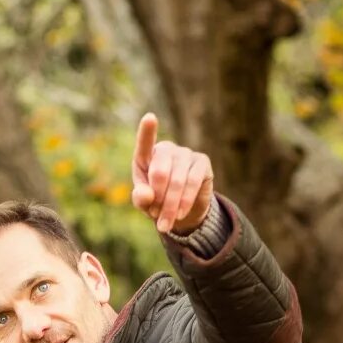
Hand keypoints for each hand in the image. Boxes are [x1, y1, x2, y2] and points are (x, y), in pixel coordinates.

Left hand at [130, 113, 214, 237]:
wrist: (182, 211)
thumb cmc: (158, 201)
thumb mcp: (145, 203)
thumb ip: (141, 198)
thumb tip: (146, 194)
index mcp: (147, 156)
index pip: (145, 143)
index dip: (147, 131)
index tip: (150, 118)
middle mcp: (167, 150)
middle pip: (160, 171)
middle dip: (157, 198)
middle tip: (155, 216)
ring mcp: (186, 153)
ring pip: (177, 181)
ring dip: (170, 206)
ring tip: (164, 224)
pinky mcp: (202, 162)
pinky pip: (193, 182)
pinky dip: (185, 202)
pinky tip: (180, 215)